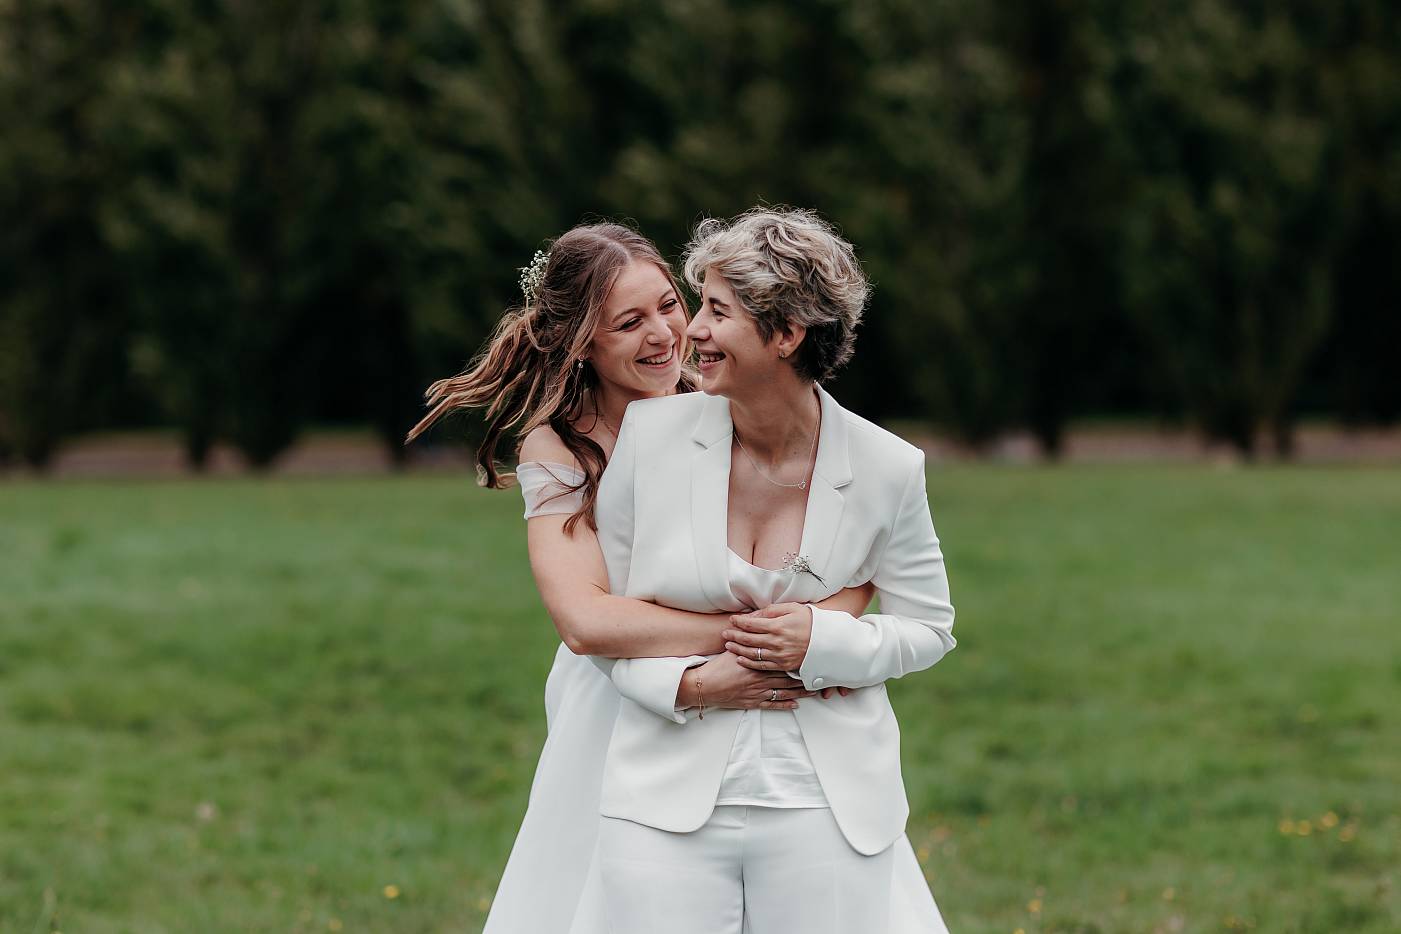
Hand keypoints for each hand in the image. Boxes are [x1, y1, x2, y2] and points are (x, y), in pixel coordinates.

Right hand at [681, 652, 811, 710]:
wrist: (705, 686)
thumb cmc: (718, 666)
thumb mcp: (733, 649)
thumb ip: (746, 639)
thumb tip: (754, 624)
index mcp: (757, 663)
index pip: (782, 661)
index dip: (796, 660)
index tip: (808, 657)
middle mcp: (761, 678)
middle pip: (787, 677)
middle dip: (803, 677)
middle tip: (818, 675)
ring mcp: (758, 692)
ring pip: (784, 692)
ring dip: (799, 692)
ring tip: (812, 691)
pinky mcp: (754, 703)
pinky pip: (773, 704)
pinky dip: (785, 704)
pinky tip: (795, 704)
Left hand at [723, 602, 813, 671]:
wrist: (829, 641)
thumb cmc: (810, 621)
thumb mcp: (793, 608)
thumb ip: (772, 610)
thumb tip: (755, 614)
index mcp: (778, 626)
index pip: (751, 623)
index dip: (739, 621)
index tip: (732, 619)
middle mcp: (776, 642)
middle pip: (748, 639)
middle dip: (734, 635)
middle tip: (724, 633)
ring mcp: (779, 656)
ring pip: (752, 654)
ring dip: (738, 649)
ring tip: (728, 645)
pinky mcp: (783, 666)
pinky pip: (762, 666)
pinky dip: (748, 663)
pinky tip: (740, 659)